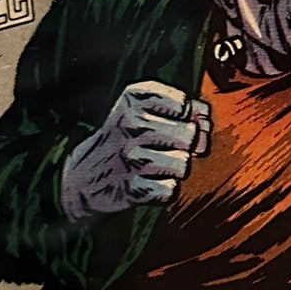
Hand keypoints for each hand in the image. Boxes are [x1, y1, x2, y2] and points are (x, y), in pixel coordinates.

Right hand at [59, 81, 208, 221]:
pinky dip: (164, 190)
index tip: (169, 122)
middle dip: (185, 145)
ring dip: (175, 169)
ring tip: (156, 166)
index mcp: (134, 98)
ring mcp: (129, 156)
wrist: (85, 175)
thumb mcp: (146, 111)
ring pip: (183, 164)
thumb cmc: (128, 139)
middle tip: (164, 148)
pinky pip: (170, 190)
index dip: (185, 117)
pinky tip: (148, 183)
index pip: (184, 104)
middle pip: (189, 135)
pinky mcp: (131, 187)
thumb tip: (205, 119)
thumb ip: (186, 109)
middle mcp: (130, 123)